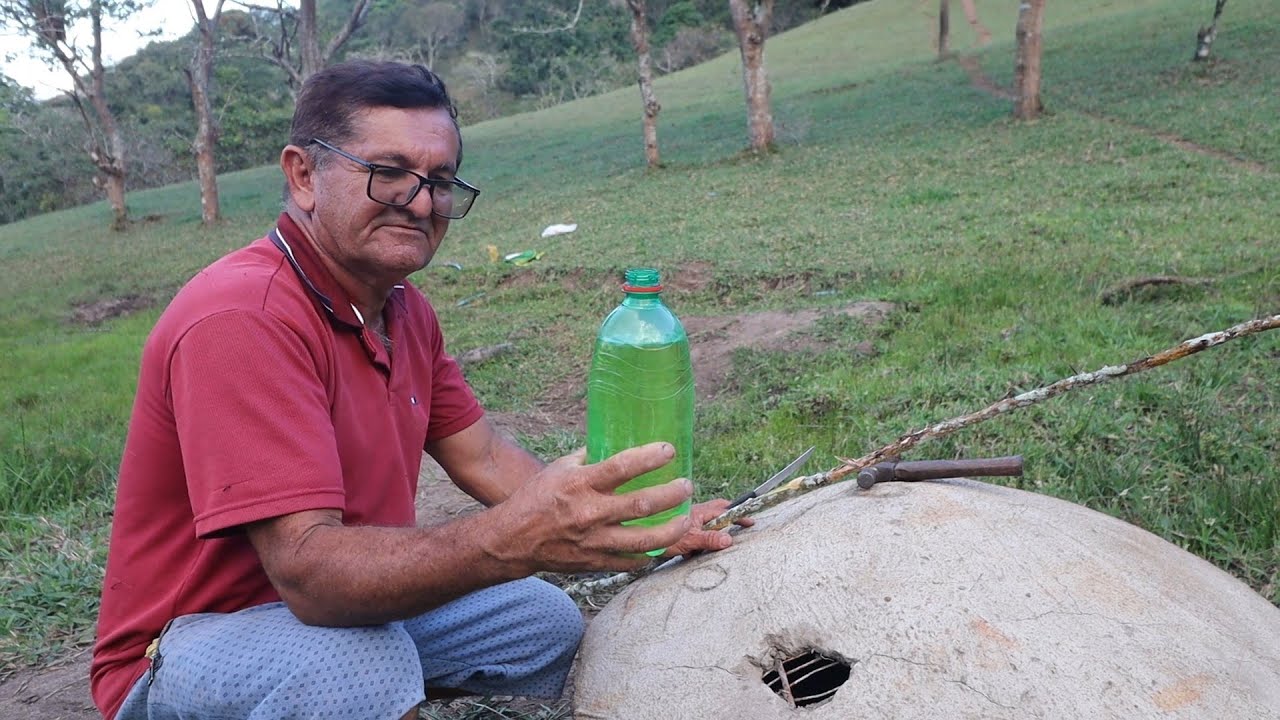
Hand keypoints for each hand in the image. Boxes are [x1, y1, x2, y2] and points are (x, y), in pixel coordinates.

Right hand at [490, 443, 693, 573]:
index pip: (622, 467)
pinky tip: (660, 543)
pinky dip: (649, 553)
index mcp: (580, 484)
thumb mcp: (559, 468)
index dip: (650, 457)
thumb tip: (615, 442)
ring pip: (643, 539)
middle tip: (686, 485)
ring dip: (670, 529)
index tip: (669, 450)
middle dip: (671, 494)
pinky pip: (630, 561)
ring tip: (685, 518)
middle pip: (641, 504)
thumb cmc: (537, 498)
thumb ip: (589, 458)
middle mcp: (589, 512)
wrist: (513, 539)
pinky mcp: (594, 562)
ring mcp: (593, 540)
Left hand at [659, 498, 754, 558]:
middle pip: (716, 513)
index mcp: (698, 512)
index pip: (724, 509)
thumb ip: (708, 539)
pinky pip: (694, 536)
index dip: (738, 514)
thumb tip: (729, 539)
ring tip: (704, 550)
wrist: (637, 542)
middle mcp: (692, 513)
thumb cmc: (661, 539)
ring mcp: (685, 521)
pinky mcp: (678, 531)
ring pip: (704, 525)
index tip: (750, 521)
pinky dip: (696, 544)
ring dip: (709, 536)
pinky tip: (690, 555)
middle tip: (735, 531)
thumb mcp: (689, 541)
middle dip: (726, 521)